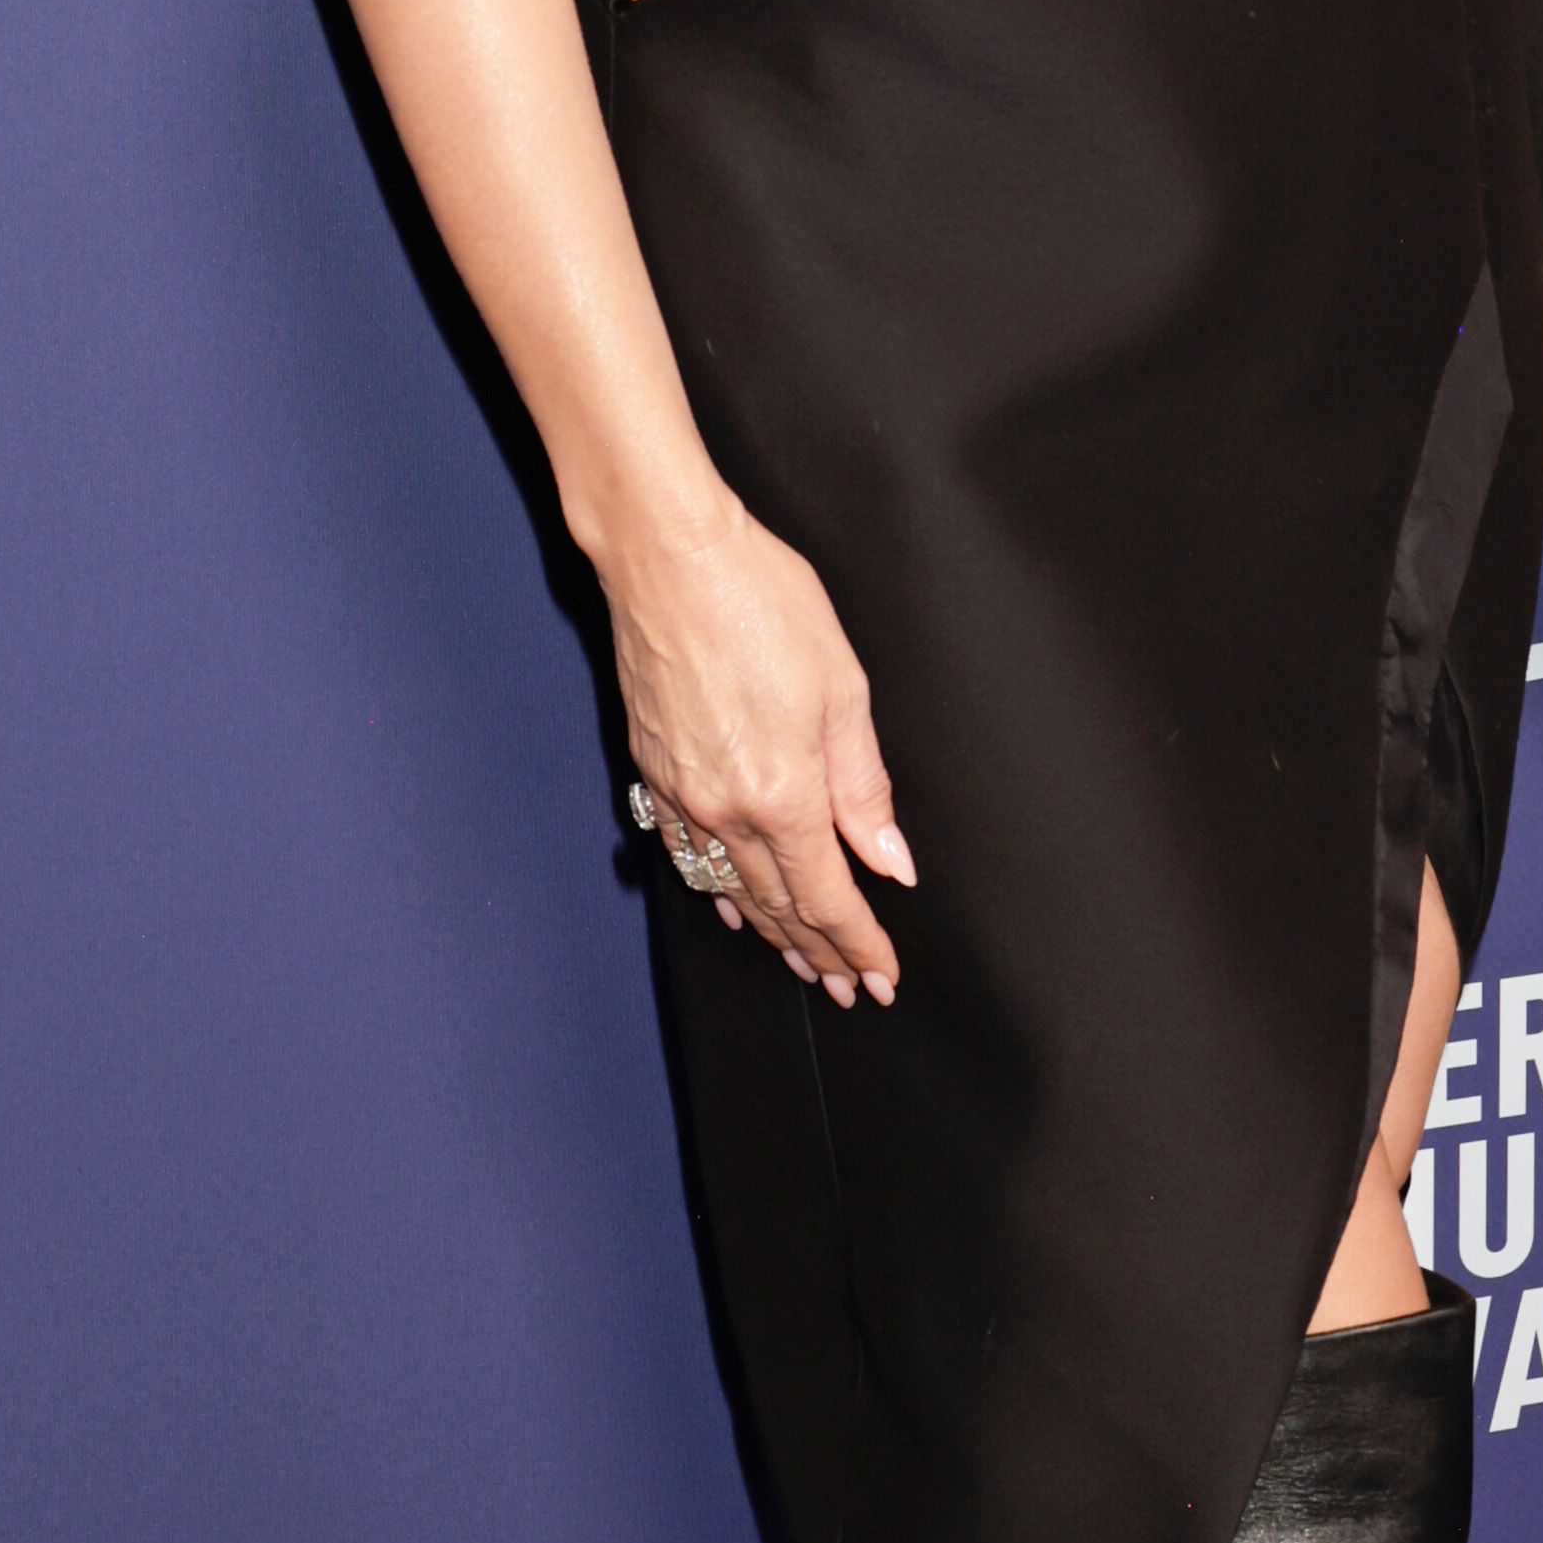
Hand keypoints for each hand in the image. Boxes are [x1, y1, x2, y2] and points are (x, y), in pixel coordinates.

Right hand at [598, 484, 911, 1001]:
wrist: (668, 556)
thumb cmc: (761, 601)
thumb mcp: (843, 688)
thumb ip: (863, 786)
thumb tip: (889, 859)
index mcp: (782, 794)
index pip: (829, 897)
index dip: (859, 943)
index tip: (880, 974)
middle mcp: (725, 809)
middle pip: (780, 905)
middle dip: (820, 952)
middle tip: (847, 986)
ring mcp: (681, 794)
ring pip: (731, 888)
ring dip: (771, 931)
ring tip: (802, 961)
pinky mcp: (653, 769)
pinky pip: (687, 854)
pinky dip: (717, 889)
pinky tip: (732, 903)